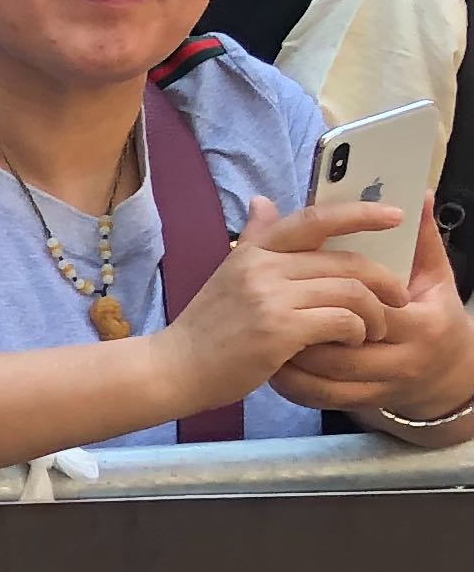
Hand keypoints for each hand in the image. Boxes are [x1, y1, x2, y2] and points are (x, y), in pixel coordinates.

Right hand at [159, 194, 394, 409]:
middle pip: (347, 262)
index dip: (361, 213)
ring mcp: (271, 299)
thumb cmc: (207, 327)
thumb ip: (254, 239)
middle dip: (385, 280)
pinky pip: (341, 321)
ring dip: (375, 313)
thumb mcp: (229, 274)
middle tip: (398, 297)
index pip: (316, 219)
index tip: (395, 215)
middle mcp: (264, 267)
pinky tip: (352, 341)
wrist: (173, 369)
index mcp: (255, 251)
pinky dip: (356, 331)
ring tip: (375, 328)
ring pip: (351, 292)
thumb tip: (263, 202)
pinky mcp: (279, 331)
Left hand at [277, 203, 473, 420]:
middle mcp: (406, 359)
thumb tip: (416, 194)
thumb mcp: (434, 276)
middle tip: (268, 302)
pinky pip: (317, 396)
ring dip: (290, 353)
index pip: (373, 303)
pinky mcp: (359, 404)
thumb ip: (421, 239)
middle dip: (304, 324)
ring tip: (264, 329)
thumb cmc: (433, 313)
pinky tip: (271, 362)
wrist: (444, 374)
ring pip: (325, 373)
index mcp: (425, 323)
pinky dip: (291, 381)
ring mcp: (381, 386)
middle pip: (343, 343)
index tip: (301, 272)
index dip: (336, 289)